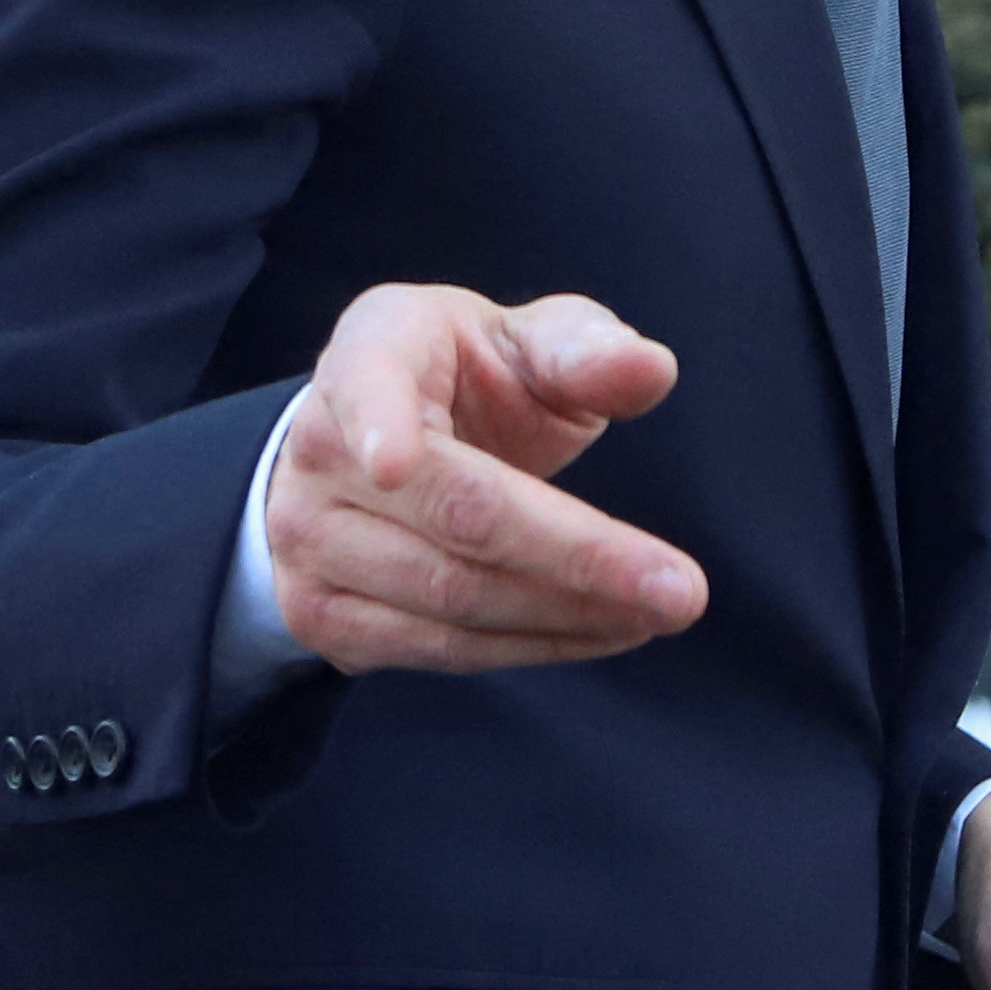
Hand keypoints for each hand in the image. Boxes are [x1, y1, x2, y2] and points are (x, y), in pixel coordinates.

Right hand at [264, 285, 707, 676]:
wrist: (375, 450)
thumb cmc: (467, 379)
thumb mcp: (523, 340)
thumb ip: (584, 348)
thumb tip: (649, 370)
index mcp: (370, 351)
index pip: (365, 384)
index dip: (379, 424)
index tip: (396, 465)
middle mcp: (319, 449)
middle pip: (455, 517)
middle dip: (577, 558)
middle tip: (681, 591)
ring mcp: (309, 542)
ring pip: (451, 597)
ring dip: (568, 614)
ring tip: (659, 611)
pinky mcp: (321, 617)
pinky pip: (440, 649)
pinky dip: (534, 645)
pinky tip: (603, 630)